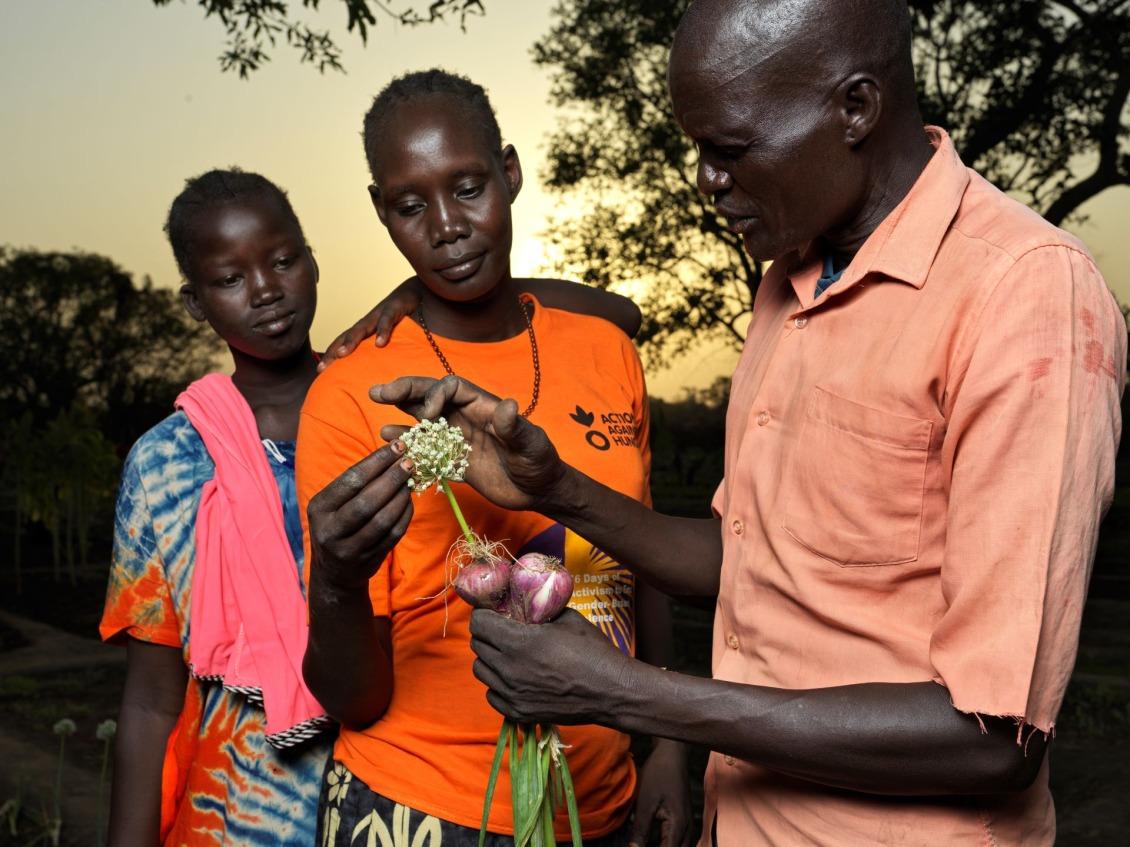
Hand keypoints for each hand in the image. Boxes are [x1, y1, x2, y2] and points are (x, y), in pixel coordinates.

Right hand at [307, 440, 414, 590]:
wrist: (334, 572)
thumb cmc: (337, 525)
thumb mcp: (333, 505)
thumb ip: (355, 483)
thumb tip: (391, 453)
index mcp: (319, 508)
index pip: (351, 480)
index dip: (377, 462)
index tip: (398, 446)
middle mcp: (329, 530)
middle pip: (366, 501)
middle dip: (392, 478)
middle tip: (410, 462)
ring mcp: (348, 549)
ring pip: (382, 520)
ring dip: (401, 497)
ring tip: (412, 480)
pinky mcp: (367, 562)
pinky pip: (392, 535)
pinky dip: (405, 516)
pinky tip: (410, 501)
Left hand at [317, 276, 422, 370]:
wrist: (414, 291)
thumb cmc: (400, 316)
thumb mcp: (388, 334)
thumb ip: (380, 350)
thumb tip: (374, 371)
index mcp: (364, 329)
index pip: (343, 342)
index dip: (331, 355)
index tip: (319, 371)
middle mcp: (367, 322)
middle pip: (346, 337)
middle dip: (333, 352)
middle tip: (322, 368)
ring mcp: (379, 314)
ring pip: (361, 328)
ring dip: (351, 341)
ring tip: (342, 354)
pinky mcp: (394, 307)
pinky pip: (387, 320)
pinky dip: (382, 331)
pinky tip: (380, 343)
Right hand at [371, 375, 568, 512]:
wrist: (538, 490)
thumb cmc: (539, 461)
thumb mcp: (530, 444)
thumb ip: (514, 427)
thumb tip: (507, 406)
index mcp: (482, 406)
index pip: (451, 387)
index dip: (435, 395)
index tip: (429, 416)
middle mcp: (466, 417)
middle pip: (430, 396)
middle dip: (406, 390)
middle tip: (379, 392)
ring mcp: (457, 438)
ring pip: (423, 418)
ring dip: (401, 411)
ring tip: (378, 404)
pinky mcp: (452, 460)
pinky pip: (425, 447)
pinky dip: (407, 442)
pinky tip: (388, 438)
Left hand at [469, 608, 632, 724]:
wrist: (612, 692)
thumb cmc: (594, 651)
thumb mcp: (568, 618)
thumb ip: (541, 611)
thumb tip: (527, 603)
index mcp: (520, 642)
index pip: (479, 624)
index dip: (483, 614)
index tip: (492, 612)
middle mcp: (510, 669)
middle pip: (477, 646)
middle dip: (486, 634)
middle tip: (501, 631)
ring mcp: (512, 694)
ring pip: (481, 671)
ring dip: (490, 659)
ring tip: (508, 655)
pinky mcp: (518, 712)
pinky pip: (492, 695)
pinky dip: (498, 684)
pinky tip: (516, 678)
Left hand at [629, 739, 692, 846]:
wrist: (672, 754)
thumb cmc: (659, 774)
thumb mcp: (646, 802)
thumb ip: (641, 829)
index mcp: (678, 826)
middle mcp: (688, 829)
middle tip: (639, 844)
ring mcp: (688, 825)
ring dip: (665, 845)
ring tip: (644, 842)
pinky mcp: (685, 820)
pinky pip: (679, 841)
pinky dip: (668, 843)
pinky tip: (654, 839)